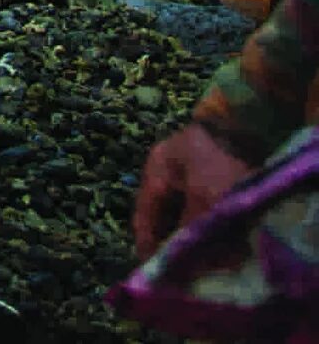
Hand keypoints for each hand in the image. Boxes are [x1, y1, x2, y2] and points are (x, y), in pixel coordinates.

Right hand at [132, 123, 256, 257]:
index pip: (144, 214)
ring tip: (204, 255)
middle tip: (184, 265)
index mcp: (155, 171)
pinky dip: (208, 224)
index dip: (148, 243)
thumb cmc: (218, 158)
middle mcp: (167, 172)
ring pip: (185, 213)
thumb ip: (190, 227)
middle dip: (174, 240)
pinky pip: (203, 207)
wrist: (250, 125)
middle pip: (165, 216)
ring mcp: (188, 172)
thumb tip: (186, 258)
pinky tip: (219, 237)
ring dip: (193, 233)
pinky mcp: (210, 175)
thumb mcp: (203, 196)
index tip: (157, 269)